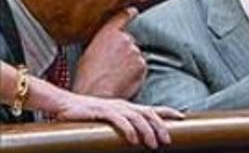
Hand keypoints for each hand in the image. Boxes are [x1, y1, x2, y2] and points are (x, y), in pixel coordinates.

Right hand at [51, 92, 181, 149]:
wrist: (64, 104)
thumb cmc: (86, 115)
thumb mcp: (109, 119)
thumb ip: (122, 125)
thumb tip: (133, 138)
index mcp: (128, 107)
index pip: (153, 108)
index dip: (168, 111)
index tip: (183, 116)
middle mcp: (124, 106)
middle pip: (150, 114)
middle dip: (161, 127)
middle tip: (168, 140)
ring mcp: (114, 108)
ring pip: (138, 118)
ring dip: (148, 132)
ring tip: (153, 144)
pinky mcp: (102, 112)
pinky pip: (120, 121)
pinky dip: (129, 130)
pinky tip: (134, 140)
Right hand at [72, 8, 145, 98]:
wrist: (94, 94)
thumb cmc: (86, 77)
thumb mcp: (89, 53)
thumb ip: (103, 43)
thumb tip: (110, 44)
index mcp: (108, 33)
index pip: (122, 16)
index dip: (128, 14)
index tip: (133, 12)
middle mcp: (125, 39)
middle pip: (130, 42)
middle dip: (124, 52)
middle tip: (111, 66)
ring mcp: (136, 52)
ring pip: (135, 56)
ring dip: (129, 64)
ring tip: (113, 76)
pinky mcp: (142, 65)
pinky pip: (140, 68)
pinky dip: (134, 74)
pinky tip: (121, 82)